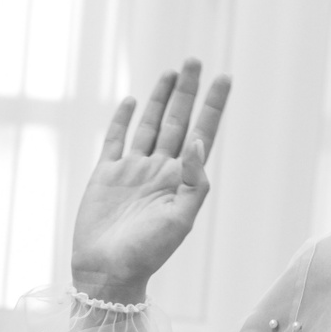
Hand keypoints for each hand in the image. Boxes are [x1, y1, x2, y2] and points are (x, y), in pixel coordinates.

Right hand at [71, 58, 230, 299]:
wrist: (107, 272)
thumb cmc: (148, 252)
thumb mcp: (181, 219)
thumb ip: (194, 181)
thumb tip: (198, 141)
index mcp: (181, 180)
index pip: (202, 132)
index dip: (214, 105)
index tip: (225, 76)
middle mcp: (159, 170)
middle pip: (177, 120)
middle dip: (186, 90)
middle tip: (194, 59)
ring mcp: (132, 171)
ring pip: (150, 124)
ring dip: (160, 98)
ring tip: (171, 72)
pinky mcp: (106, 175)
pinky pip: (116, 139)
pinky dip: (123, 119)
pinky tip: (133, 101)